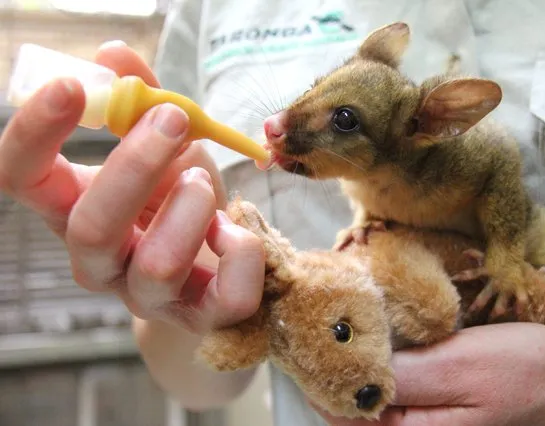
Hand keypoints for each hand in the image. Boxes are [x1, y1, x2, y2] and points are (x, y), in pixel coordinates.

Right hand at [0, 41, 264, 335]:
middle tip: (172, 119)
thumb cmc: (179, 201)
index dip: (35, 134)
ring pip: (157, 265)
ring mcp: (149, 296)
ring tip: (204, 181)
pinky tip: (234, 228)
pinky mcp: (203, 317)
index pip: (22, 180)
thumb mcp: (162, 147)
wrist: (211, 270)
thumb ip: (139, 102)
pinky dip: (241, 251)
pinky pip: (227, 296)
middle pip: (90, 228)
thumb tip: (114, 54)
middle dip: (135, 165)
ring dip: (191, 207)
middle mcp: (101, 262)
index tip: (73, 88)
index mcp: (73, 211)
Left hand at [314, 323, 544, 425]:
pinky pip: (394, 387)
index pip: (344, 413)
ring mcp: (425, 418)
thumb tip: (349, 375)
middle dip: (329, 368)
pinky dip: (377, 362)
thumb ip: (405, 378)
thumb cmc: (524, 370)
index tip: (300, 337)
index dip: (317, 376)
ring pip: (371, 395)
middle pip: (352, 407)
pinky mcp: (434, 401)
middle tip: (314, 324)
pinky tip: (372, 338)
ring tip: (337, 325)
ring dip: (351, 362)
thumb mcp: (460, 367)